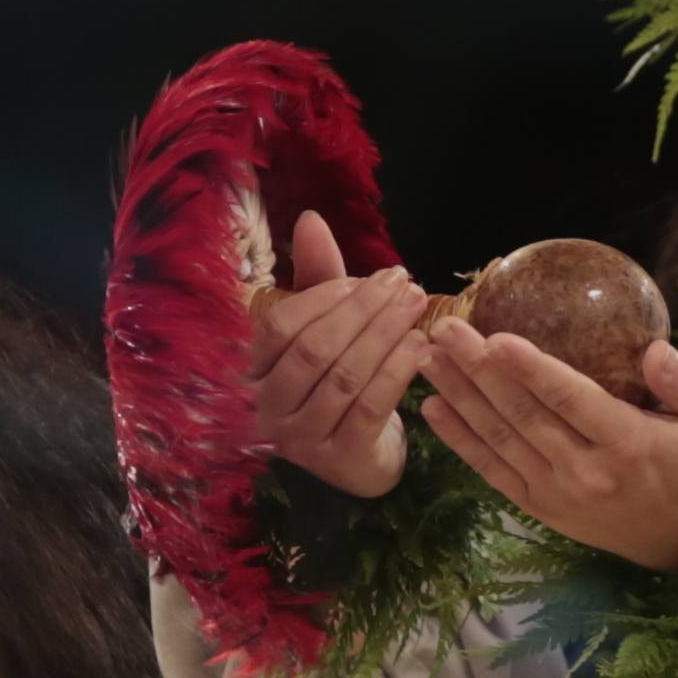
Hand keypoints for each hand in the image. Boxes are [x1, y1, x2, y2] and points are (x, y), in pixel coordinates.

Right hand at [248, 209, 426, 498]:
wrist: (357, 458)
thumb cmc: (335, 383)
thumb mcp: (323, 328)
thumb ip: (315, 277)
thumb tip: (311, 219)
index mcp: (254, 370)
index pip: (281, 324)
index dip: (326, 296)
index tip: (373, 278)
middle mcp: (267, 406)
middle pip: (315, 349)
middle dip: (364, 310)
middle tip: (403, 283)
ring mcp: (301, 438)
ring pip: (346, 376)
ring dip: (386, 334)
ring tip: (417, 305)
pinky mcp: (340, 458)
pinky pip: (372, 406)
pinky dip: (398, 371)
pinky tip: (422, 346)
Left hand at [417, 323, 677, 569]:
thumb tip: (655, 349)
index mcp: (627, 443)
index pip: (570, 399)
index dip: (530, 368)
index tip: (495, 336)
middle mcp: (585, 471)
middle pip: (522, 414)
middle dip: (478, 370)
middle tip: (444, 329)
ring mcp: (557, 493)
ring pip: (500, 438)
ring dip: (459, 397)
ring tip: (426, 357)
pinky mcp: (539, 508)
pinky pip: (492, 471)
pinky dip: (460, 441)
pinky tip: (433, 409)